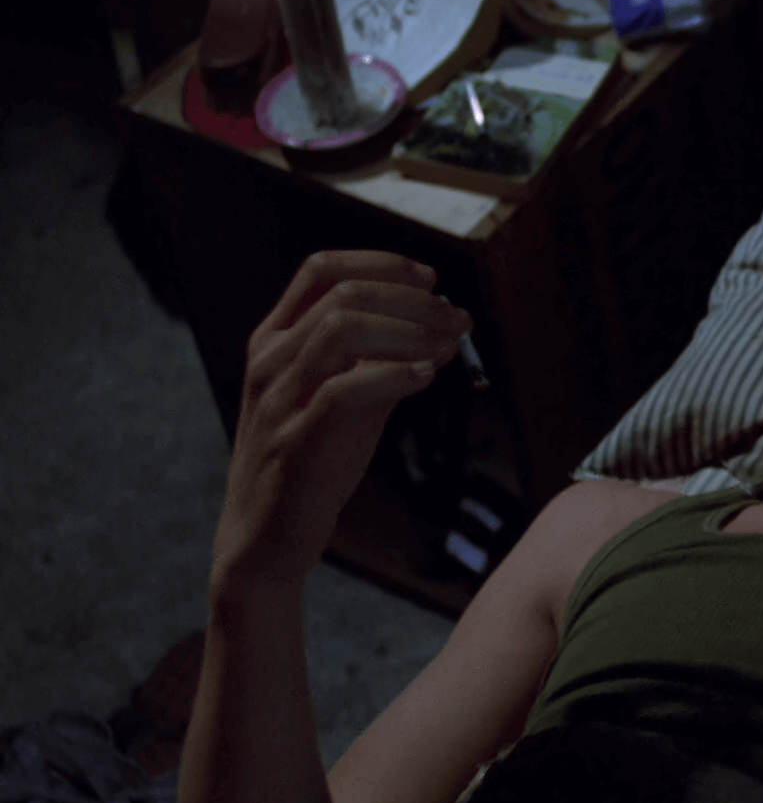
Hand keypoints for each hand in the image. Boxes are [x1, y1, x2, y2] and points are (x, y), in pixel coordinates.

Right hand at [211, 250, 473, 591]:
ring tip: (447, 347)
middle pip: (343, 295)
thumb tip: (446, 330)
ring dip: (408, 331)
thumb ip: (384, 359)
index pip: (321, 269)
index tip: (431, 278)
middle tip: (457, 318)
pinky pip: (341, 394)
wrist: (266, 538)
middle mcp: (270, 362)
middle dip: (412, 300)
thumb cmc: (311, 459)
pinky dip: (393, 377)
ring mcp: (277, 402)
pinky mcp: (294, 446)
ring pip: (340, 332)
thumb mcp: (346, 396)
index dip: (382, 263)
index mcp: (275, 340)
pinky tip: (424, 378)